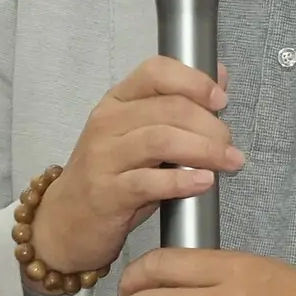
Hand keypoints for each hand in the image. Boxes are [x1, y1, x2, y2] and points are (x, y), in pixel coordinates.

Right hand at [30, 57, 241, 278]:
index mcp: (116, 102)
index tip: (220, 100)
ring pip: (161, 140)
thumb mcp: (140, 137)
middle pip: (168, 109)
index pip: (155, 72)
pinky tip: (204, 182)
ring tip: (229, 162)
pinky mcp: (106, 193)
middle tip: (229, 145)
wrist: (65, 223)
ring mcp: (103, 158)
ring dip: (204, 150)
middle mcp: (106, 124)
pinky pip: (150, 182)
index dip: (193, 81)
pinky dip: (183, 181)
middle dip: (209, 125)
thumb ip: (176, 108)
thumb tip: (219, 78)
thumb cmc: (111, 177)